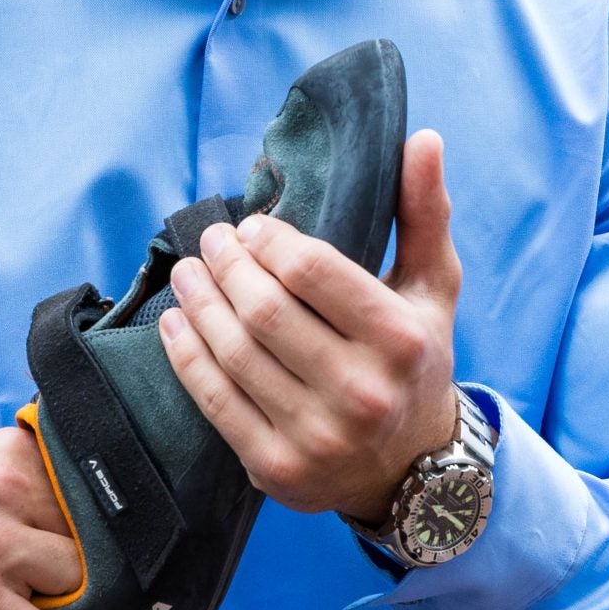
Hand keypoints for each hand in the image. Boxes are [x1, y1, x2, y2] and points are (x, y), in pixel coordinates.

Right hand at [0, 424, 83, 609]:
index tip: (80, 558)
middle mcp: (2, 490)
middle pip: (90, 543)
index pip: (92, 497)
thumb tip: (108, 532)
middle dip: (74, 576)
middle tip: (41, 595)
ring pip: (77, 587)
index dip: (89, 536)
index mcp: (8, 455)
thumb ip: (32, 493)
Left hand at [158, 128, 461, 523]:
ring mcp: (317, 436)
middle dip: (226, 265)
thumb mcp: (433, 287)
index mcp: (399, 339)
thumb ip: (425, 213)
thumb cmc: (416, 360)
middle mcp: (361, 392)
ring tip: (186, 273)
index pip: (312, 271)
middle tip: (211, 242)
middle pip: (263, 311)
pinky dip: (185, 356)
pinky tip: (174, 323)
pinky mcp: (278, 468)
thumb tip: (423, 139)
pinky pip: (215, 401)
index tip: (252, 227)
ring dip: (197, 303)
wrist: (412, 471)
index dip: (269, 241)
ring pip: (233, 353)